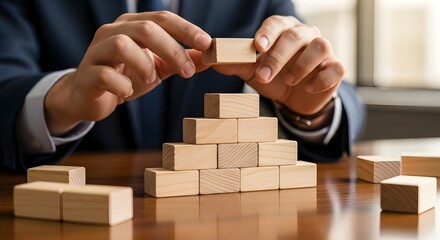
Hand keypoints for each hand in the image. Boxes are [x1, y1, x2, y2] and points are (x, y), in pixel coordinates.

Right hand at [45, 11, 210, 135]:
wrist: (89, 96)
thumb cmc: (125, 76)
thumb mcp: (157, 68)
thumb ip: (179, 61)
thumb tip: (209, 58)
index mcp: (132, 25)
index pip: (162, 18)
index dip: (186, 29)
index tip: (207, 44)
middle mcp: (113, 31)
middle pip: (146, 29)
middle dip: (172, 49)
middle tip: (187, 71)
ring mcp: (97, 51)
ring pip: (122, 44)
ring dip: (144, 64)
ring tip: (151, 79)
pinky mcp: (87, 74)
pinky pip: (105, 75)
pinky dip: (122, 85)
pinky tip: (128, 92)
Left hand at [212, 15, 344, 115]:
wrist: (295, 98)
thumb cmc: (273, 77)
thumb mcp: (251, 71)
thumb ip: (232, 63)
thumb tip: (205, 58)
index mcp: (284, 31)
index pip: (277, 23)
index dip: (268, 33)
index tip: (257, 46)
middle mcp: (306, 35)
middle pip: (296, 36)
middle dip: (278, 56)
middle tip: (264, 76)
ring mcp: (324, 51)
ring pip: (320, 47)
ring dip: (301, 65)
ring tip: (288, 80)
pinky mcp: (336, 68)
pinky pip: (336, 68)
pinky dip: (322, 78)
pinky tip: (308, 88)